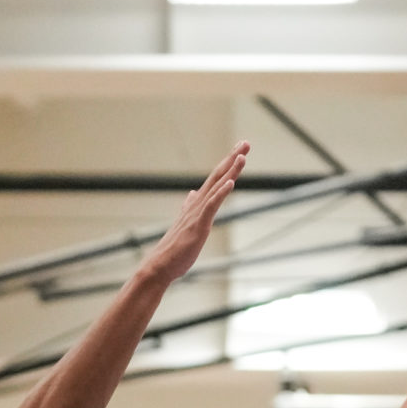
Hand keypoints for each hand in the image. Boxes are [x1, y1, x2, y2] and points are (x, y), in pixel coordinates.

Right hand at [141, 144, 249, 287]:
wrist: (161, 265)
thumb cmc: (175, 248)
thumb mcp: (187, 223)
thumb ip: (191, 207)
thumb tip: (193, 194)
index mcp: (198, 204)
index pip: (216, 179)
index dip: (228, 164)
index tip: (239, 150)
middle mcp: (198, 204)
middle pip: (218, 176)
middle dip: (232, 158)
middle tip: (245, 142)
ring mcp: (198, 214)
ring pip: (216, 187)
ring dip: (230, 171)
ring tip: (242, 156)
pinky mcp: (198, 225)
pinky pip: (211, 206)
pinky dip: (221, 193)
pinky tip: (231, 183)